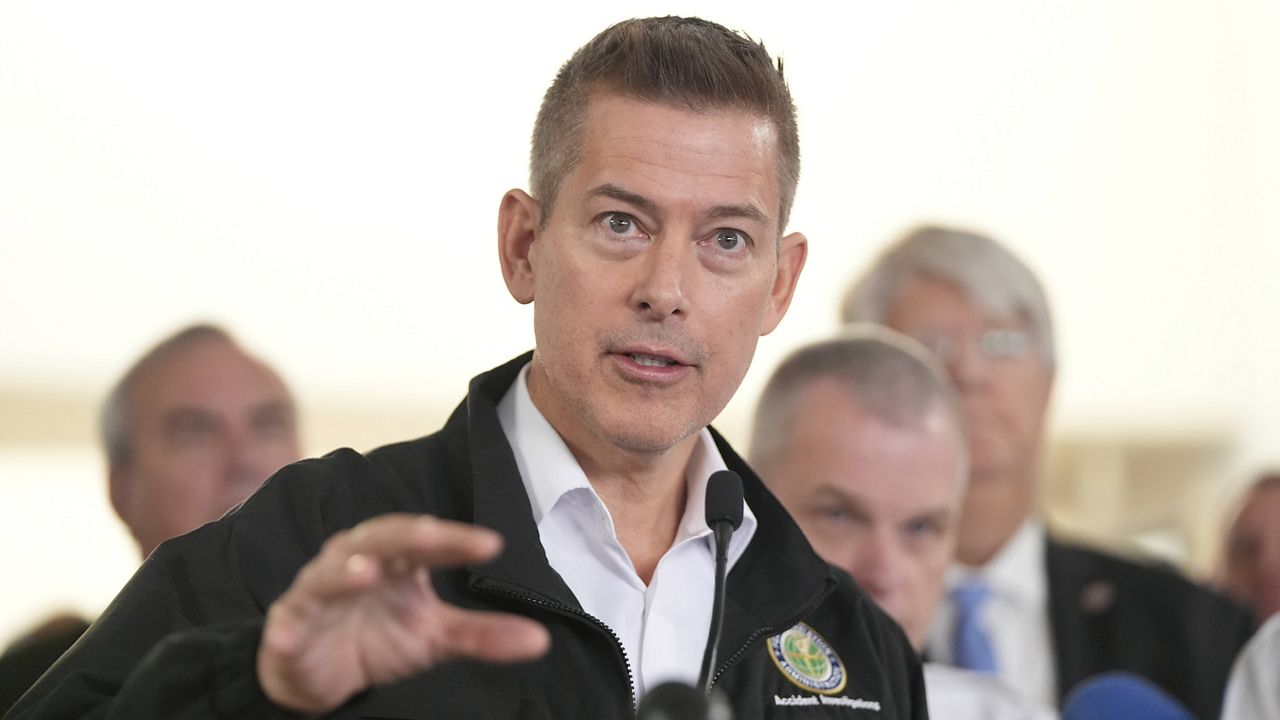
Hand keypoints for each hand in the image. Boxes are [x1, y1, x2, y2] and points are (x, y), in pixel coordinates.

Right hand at [257, 514, 550, 713]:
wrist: (320, 671)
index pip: (427, 540)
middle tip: (435, 536)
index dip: (456, 540)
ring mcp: (319, 591)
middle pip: (380, 539)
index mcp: (395, 557)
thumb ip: (483, 635)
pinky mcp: (289, 625)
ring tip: (368, 574)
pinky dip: (287, 629)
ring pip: (329, 574)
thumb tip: (541, 640)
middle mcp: (356, 560)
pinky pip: (287, 623)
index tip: (492, 544)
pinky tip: (291, 635)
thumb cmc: (380, 636)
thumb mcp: (435, 637)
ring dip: (345, 571)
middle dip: (407, 536)